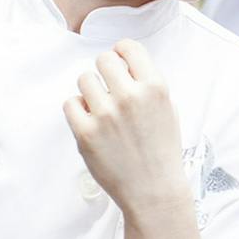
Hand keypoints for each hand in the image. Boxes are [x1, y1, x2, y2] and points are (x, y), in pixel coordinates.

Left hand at [63, 41, 186, 215]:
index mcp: (155, 88)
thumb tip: (124, 64)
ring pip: (84, 79)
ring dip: (91, 91)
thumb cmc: (161, 152)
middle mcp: (130, 96)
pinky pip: (70, 104)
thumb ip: (147, 85)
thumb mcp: (168, 110)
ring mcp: (106, 114)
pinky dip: (78, 110)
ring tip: (101, 109)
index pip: (129, 47)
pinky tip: (91, 122)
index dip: (121, 53)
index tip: (119, 62)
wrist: (154, 191)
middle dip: (105, 72)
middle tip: (109, 89)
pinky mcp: (85, 132)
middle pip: (103, 60)